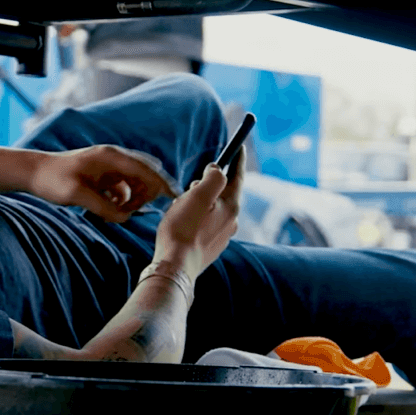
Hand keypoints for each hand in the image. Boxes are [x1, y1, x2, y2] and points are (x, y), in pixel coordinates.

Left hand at [28, 145, 179, 221]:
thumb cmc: (52, 180)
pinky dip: (122, 200)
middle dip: (144, 195)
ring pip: (134, 183)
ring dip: (132, 199)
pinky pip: (123, 188)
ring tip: (117, 214)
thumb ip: (104, 207)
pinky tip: (109, 210)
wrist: (34, 173)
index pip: (146, 169)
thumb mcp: (77, 195)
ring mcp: (109, 166)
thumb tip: (126, 219)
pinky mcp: (103, 175)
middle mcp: (113, 158)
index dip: (161, 184)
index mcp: (111, 157)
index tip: (174, 198)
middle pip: (144, 175)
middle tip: (128, 213)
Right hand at [153, 148, 243, 278]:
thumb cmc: (183, 229)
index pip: (237, 177)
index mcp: (231, 206)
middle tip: (192, 184)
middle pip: (223, 193)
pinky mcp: (211, 247)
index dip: (238, 160)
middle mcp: (231, 221)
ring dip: (200, 202)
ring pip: (213, 208)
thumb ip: (213, 178)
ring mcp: (222, 236)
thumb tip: (216, 170)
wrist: (176, 267)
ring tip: (180, 208)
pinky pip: (206, 223)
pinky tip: (182, 224)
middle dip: (209, 184)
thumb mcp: (198, 195)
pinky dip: (196, 217)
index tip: (239, 147)